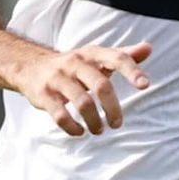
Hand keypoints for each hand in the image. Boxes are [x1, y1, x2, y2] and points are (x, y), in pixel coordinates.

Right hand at [16, 41, 151, 135]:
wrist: (30, 66)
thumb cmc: (73, 65)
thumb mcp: (96, 57)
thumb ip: (122, 55)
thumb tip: (148, 48)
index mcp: (91, 54)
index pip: (115, 58)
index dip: (132, 71)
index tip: (145, 85)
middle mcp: (75, 63)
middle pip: (101, 85)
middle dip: (113, 108)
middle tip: (117, 124)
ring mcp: (58, 79)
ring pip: (82, 102)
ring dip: (94, 121)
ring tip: (99, 130)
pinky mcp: (44, 95)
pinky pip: (60, 115)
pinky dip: (72, 127)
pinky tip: (80, 131)